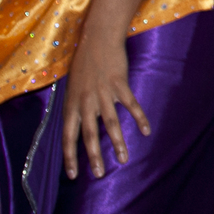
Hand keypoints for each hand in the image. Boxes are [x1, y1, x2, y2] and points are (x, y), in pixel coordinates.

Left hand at [62, 26, 149, 179]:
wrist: (97, 38)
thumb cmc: (84, 63)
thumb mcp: (72, 87)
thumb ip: (75, 107)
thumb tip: (76, 126)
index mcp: (71, 104)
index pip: (67, 136)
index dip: (70, 157)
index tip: (74, 175)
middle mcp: (85, 101)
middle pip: (89, 134)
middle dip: (94, 156)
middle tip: (99, 174)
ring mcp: (102, 93)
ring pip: (110, 123)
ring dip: (117, 143)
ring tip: (124, 160)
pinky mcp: (119, 84)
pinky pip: (131, 105)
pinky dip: (139, 118)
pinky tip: (146, 131)